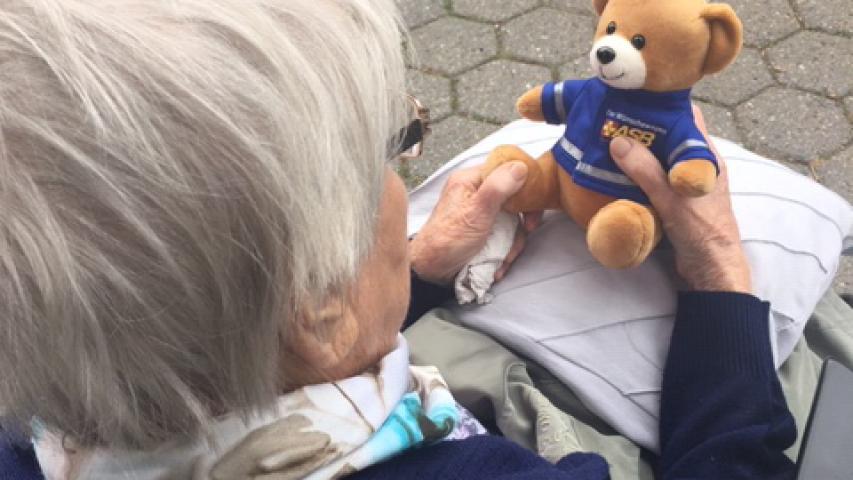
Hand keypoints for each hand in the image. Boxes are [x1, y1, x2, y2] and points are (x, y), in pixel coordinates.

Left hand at [410, 163, 542, 284]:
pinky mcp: (482, 231)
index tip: (532, 204)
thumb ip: (499, 187)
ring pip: (511, 220)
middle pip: (514, 198)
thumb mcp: (477, 211)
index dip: (524, 185)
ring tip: (504, 256)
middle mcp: (475, 193)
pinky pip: (503, 235)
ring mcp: (480, 213)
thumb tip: (520, 166)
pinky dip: (504, 250)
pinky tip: (498, 263)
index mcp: (470, 180)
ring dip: (513, 241)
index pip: (507, 169)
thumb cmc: (447, 240)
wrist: (432, 271)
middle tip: (527, 229)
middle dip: (521, 220)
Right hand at [609, 106, 750, 293]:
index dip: (661, 105)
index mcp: (704, 156)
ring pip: (655, 160)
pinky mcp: (671, 201)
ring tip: (604, 143)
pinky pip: (650, 180)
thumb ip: (646, 171)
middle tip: (608, 120)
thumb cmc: (702, 231)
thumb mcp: (672, 198)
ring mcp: (682, 184)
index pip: (684, 118)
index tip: (632, 98)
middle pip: (665, 138)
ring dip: (634, 154)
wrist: (712, 270)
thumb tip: (618, 141)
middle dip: (639, 129)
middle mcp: (694, 166)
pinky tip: (612, 174)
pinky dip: (633, 175)